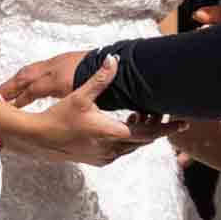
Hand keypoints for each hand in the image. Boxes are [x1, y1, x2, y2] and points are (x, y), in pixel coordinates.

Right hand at [0, 56, 161, 166]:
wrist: (37, 139)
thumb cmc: (58, 116)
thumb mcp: (79, 96)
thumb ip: (100, 79)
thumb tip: (113, 60)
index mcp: (110, 133)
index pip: (148, 133)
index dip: (167, 128)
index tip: (183, 123)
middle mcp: (110, 149)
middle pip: (143, 140)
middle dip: (154, 126)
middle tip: (159, 111)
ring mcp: (104, 157)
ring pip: (132, 146)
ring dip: (139, 131)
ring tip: (138, 113)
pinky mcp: (97, 160)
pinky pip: (121, 150)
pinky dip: (127, 139)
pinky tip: (122, 125)